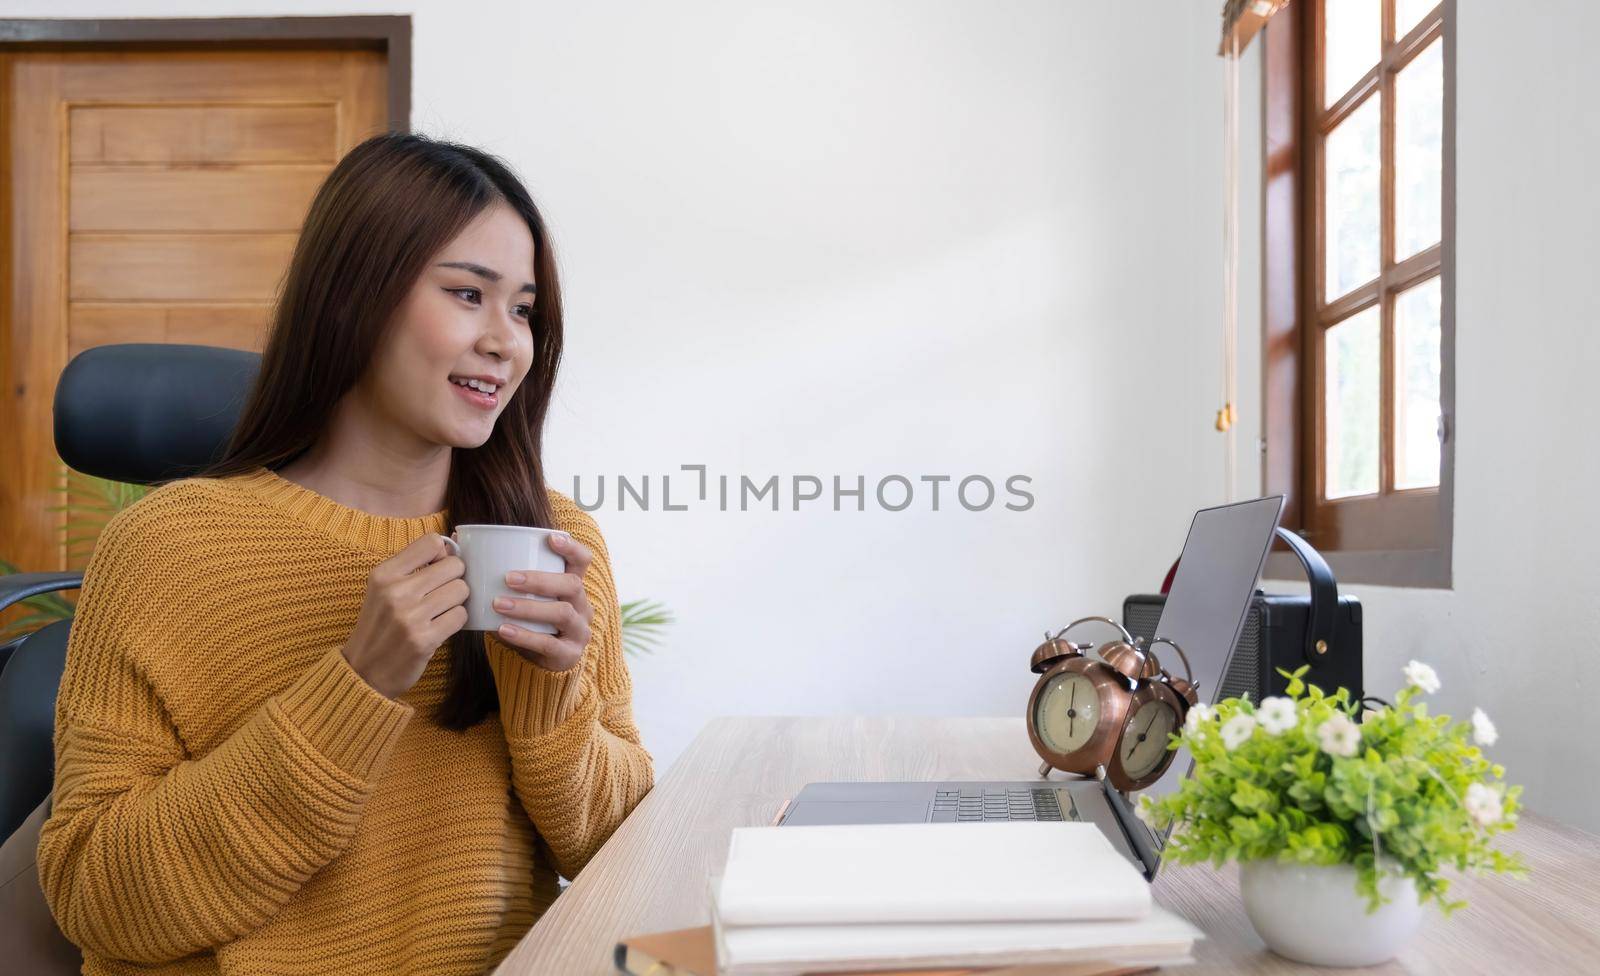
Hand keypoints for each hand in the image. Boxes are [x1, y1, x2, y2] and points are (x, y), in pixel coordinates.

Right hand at [342, 533, 467, 698]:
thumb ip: (414, 565)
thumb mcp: (384, 589)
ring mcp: (410, 617)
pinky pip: (461, 616)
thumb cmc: (380, 625)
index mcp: (383, 574)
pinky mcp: (424, 640)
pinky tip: (440, 627)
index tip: (437, 568)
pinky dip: (455, 621)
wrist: (363, 671)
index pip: (431, 542)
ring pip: (461, 590)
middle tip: (442, 593)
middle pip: (454, 566)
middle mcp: (395, 592)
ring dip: (456, 601)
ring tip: (440, 611)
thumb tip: (451, 544)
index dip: (443, 554)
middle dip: (454, 579)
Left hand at [491, 532, 593, 672]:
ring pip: (562, 613)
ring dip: (529, 607)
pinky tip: (503, 629)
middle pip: (572, 585)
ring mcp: (579, 631)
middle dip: (540, 580)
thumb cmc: (527, 623)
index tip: (550, 538)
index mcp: (572, 587)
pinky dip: (525, 635)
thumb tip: (459, 541)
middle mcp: (582, 606)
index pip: (582, 560)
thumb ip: (499, 572)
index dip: (571, 547)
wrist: (537, 666)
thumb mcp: (521, 598)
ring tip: (499, 604)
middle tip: (508, 578)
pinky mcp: (570, 655)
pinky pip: (549, 643)